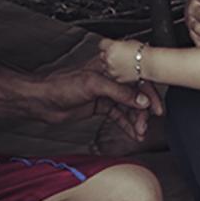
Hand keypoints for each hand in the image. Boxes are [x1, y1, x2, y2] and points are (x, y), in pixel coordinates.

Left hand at [30, 60, 160, 143]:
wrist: (42, 100)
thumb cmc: (62, 85)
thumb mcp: (93, 85)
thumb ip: (120, 92)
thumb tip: (141, 100)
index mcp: (110, 67)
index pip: (138, 77)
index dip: (149, 92)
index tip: (156, 108)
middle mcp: (110, 78)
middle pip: (136, 93)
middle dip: (143, 110)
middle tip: (147, 124)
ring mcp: (106, 93)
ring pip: (128, 106)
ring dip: (136, 120)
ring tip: (140, 132)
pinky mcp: (100, 105)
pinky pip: (118, 115)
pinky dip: (127, 124)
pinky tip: (133, 133)